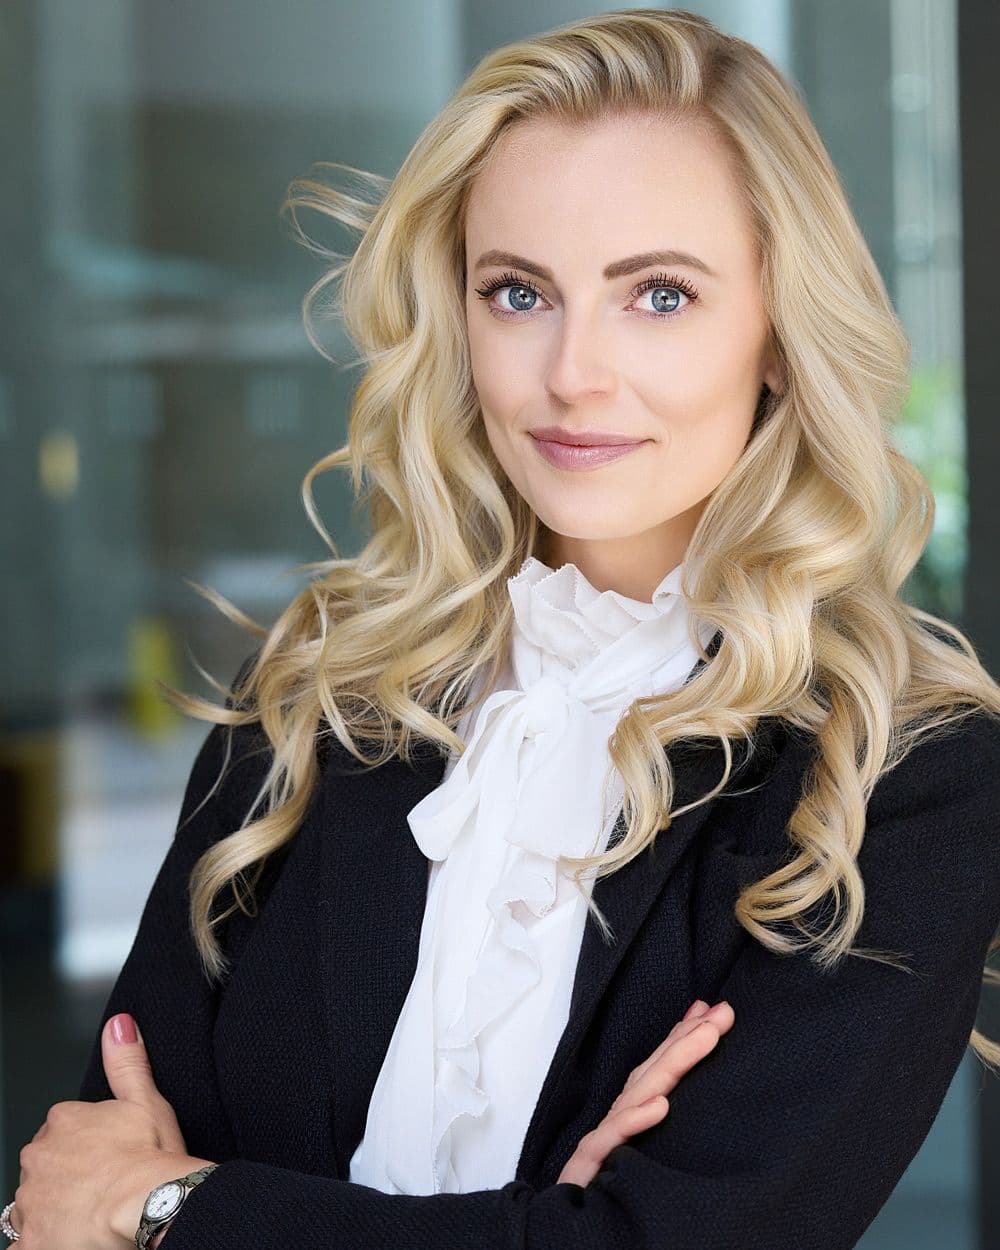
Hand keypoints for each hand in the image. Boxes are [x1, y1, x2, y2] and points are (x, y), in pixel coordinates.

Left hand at [10, 1013, 214, 1248]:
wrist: (146, 1205)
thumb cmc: (149, 1157)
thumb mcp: (145, 1100)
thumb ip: (127, 1062)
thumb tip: (118, 1024)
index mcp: (63, 1123)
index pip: (64, 1130)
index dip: (87, 1144)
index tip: (107, 1155)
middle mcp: (38, 1159)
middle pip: (46, 1167)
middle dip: (66, 1177)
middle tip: (101, 1187)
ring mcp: (30, 1203)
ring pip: (34, 1205)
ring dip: (53, 1210)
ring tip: (89, 1218)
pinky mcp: (29, 1243)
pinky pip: (27, 1244)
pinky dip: (44, 1242)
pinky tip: (69, 1240)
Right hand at [557, 998, 734, 1186]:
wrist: (565, 1234)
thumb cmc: (603, 1194)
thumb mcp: (640, 1158)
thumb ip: (653, 1119)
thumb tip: (682, 1098)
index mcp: (629, 1119)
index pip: (658, 1070)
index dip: (683, 1038)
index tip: (713, 1010)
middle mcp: (615, 1123)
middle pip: (652, 1072)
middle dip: (687, 1039)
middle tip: (721, 1013)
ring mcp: (601, 1142)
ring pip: (636, 1094)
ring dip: (673, 1063)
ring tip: (705, 1037)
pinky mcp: (587, 1167)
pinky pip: (611, 1140)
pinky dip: (634, 1120)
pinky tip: (660, 1106)